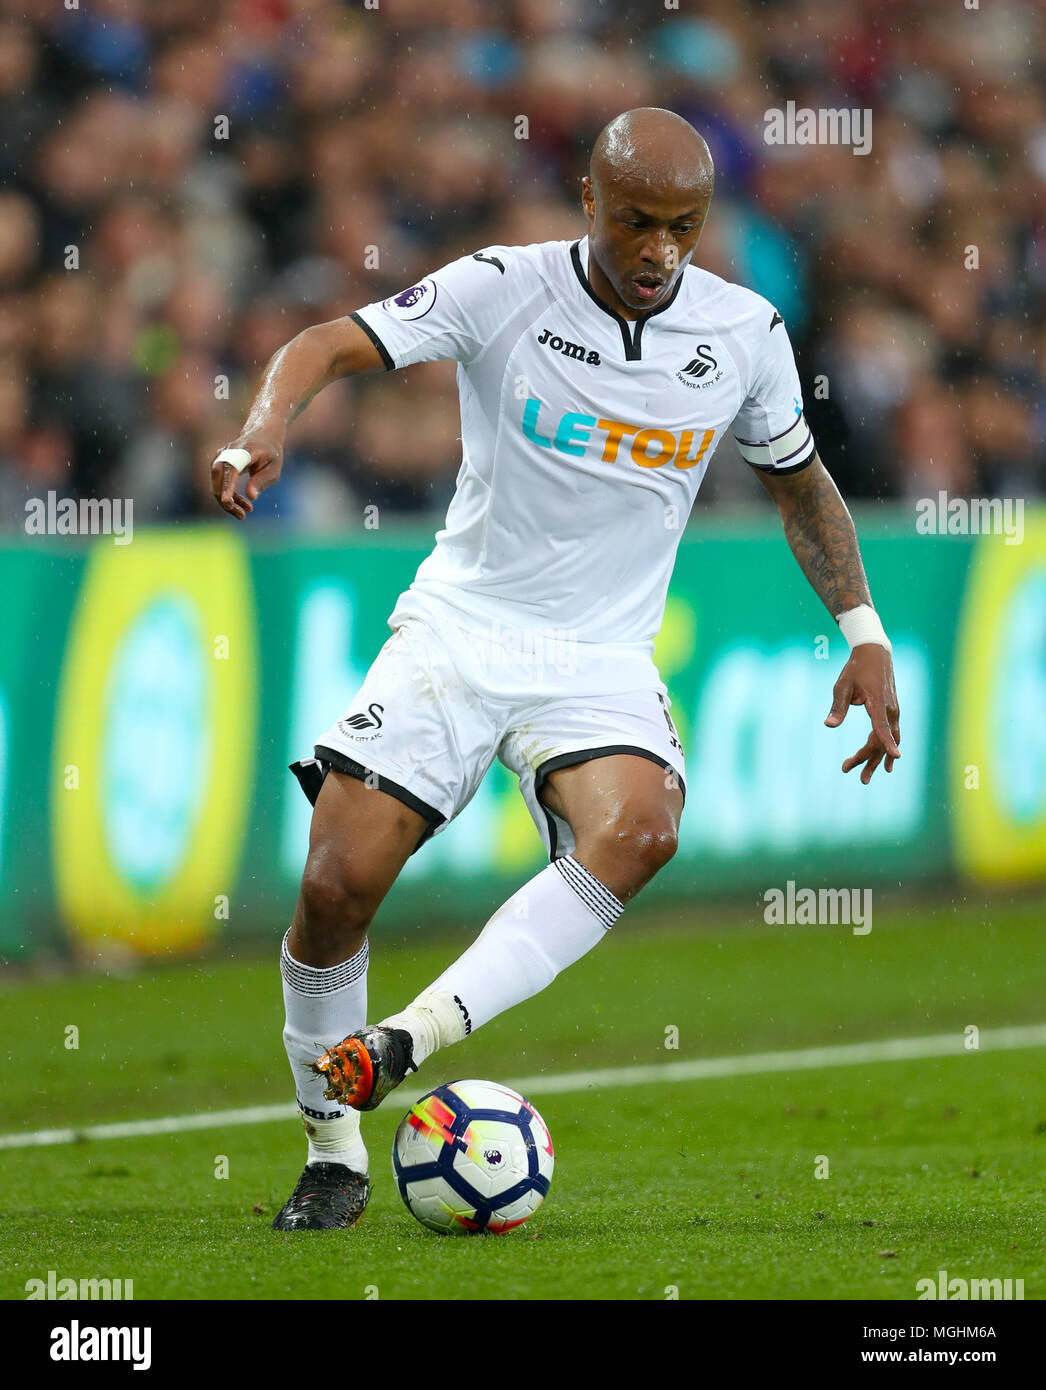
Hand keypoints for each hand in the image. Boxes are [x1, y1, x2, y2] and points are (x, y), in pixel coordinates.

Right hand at [210, 431, 283, 519]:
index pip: (232, 468)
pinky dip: (228, 496)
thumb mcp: (274, 468)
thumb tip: (251, 496)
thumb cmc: (270, 454)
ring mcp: (220, 457)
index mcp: (244, 450)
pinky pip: (219, 484)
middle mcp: (228, 451)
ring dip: (227, 501)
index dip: (228, 485)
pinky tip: (243, 505)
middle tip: (241, 515)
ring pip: (216, 483)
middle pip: (220, 477)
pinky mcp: (218, 464)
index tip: (227, 501)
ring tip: (243, 514)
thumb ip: (262, 481)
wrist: (262, 436)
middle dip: (227, 500)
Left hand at [825, 644, 900, 783]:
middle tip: (850, 773)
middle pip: (881, 740)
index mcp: (878, 703)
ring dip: (877, 759)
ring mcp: (893, 711)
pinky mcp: (892, 712)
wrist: (875, 653)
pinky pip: (891, 734)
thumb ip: (837, 707)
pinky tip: (886, 762)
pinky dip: (887, 748)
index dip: (888, 743)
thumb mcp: (842, 686)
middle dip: (867, 759)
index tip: (896, 757)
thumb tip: (829, 726)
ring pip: (888, 740)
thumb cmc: (856, 669)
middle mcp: (890, 710)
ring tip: (864, 777)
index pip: (882, 727)